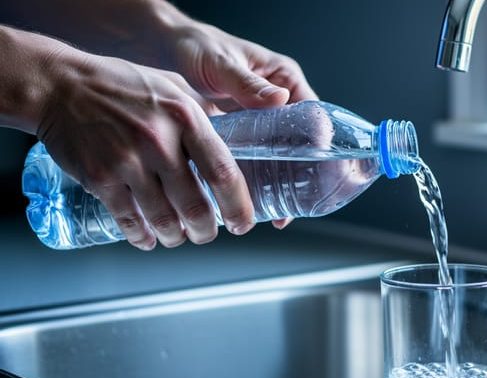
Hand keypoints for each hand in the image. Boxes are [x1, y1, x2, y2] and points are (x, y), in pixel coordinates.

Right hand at [37, 49, 255, 249]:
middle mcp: (159, 141)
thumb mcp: (173, 87)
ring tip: (177, 236)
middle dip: (206, 230)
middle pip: (196, 206)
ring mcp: (127, 161)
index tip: (242, 223)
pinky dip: (141, 237)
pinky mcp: (100, 177)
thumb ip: (202, 114)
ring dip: (175, 237)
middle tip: (206, 233)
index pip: (223, 173)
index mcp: (185, 117)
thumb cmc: (120, 85)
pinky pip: (129, 220)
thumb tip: (234, 138)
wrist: (58, 85)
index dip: (237, 206)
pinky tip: (146, 239)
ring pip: (164, 220)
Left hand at [163, 22, 317, 228]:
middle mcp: (278, 103)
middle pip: (301, 144)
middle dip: (300, 175)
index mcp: (285, 81)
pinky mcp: (240, 136)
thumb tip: (278, 99)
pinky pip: (254, 161)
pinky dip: (254, 181)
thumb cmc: (194, 45)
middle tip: (296, 203)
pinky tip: (248, 200)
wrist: (159, 48)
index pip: (314, 116)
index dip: (318, 145)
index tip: (314, 170)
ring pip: (280, 158)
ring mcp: (260, 122)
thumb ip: (247, 83)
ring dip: (279, 184)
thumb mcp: (221, 63)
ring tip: (276, 212)